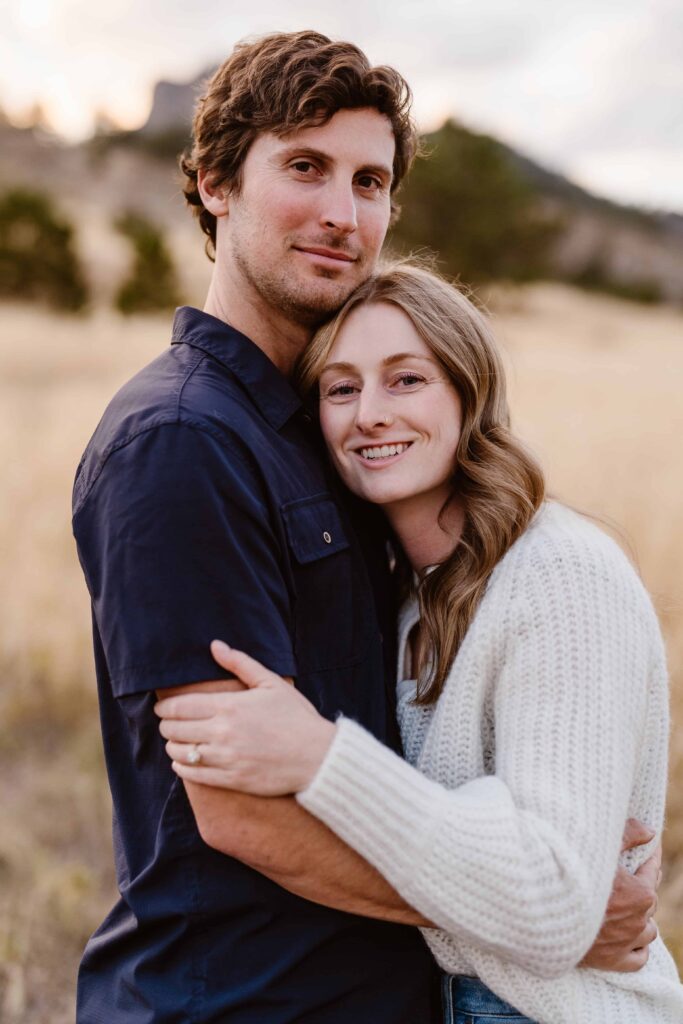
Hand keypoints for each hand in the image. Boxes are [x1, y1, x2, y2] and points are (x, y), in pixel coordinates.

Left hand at [154, 641, 336, 795]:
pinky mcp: (231, 780)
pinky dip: (183, 768)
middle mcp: (222, 733)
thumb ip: (240, 663)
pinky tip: (184, 762)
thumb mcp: (271, 683)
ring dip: (173, 747)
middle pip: (174, 730)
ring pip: (180, 753)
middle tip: (168, 724)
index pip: (180, 707)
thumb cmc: (296, 716)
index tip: (161, 707)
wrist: (318, 757)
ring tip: (175, 742)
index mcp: (229, 706)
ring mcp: (226, 758)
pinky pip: (194, 775)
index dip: (164, 707)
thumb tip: (215, 645)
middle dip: (166, 726)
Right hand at [580, 818, 660, 971]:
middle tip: (624, 874)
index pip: (651, 870)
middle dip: (639, 885)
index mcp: (639, 893)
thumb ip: (628, 835)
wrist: (540, 911)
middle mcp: (637, 920)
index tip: (642, 848)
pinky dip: (637, 947)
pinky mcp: (613, 960)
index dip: (646, 857)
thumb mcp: (597, 848)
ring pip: (647, 930)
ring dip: (640, 917)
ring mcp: (626, 942)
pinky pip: (639, 957)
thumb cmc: (568, 875)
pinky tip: (627, 936)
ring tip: (625, 905)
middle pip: (649, 900)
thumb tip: (650, 831)